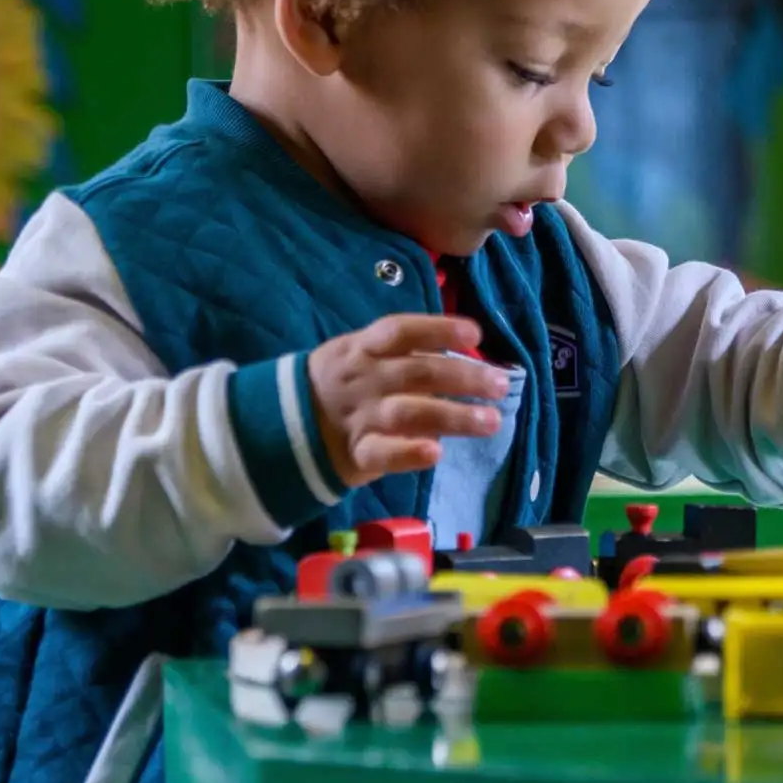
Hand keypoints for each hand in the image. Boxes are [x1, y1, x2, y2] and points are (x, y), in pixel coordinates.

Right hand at [306, 314, 512, 485]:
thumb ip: (403, 354)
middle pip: (417, 372)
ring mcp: (359, 416)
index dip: (438, 329)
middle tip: (501, 384)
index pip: (401, 331)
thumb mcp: (359, 355)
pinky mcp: (355, 453)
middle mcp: (364, 378)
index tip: (474, 332)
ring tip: (491, 422)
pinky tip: (435, 453)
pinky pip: (382, 454)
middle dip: (464, 377)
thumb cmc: (338, 384)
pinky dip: (408, 453)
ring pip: (408, 412)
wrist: (281, 424)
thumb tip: (463, 355)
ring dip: (452, 416)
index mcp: (363, 348)